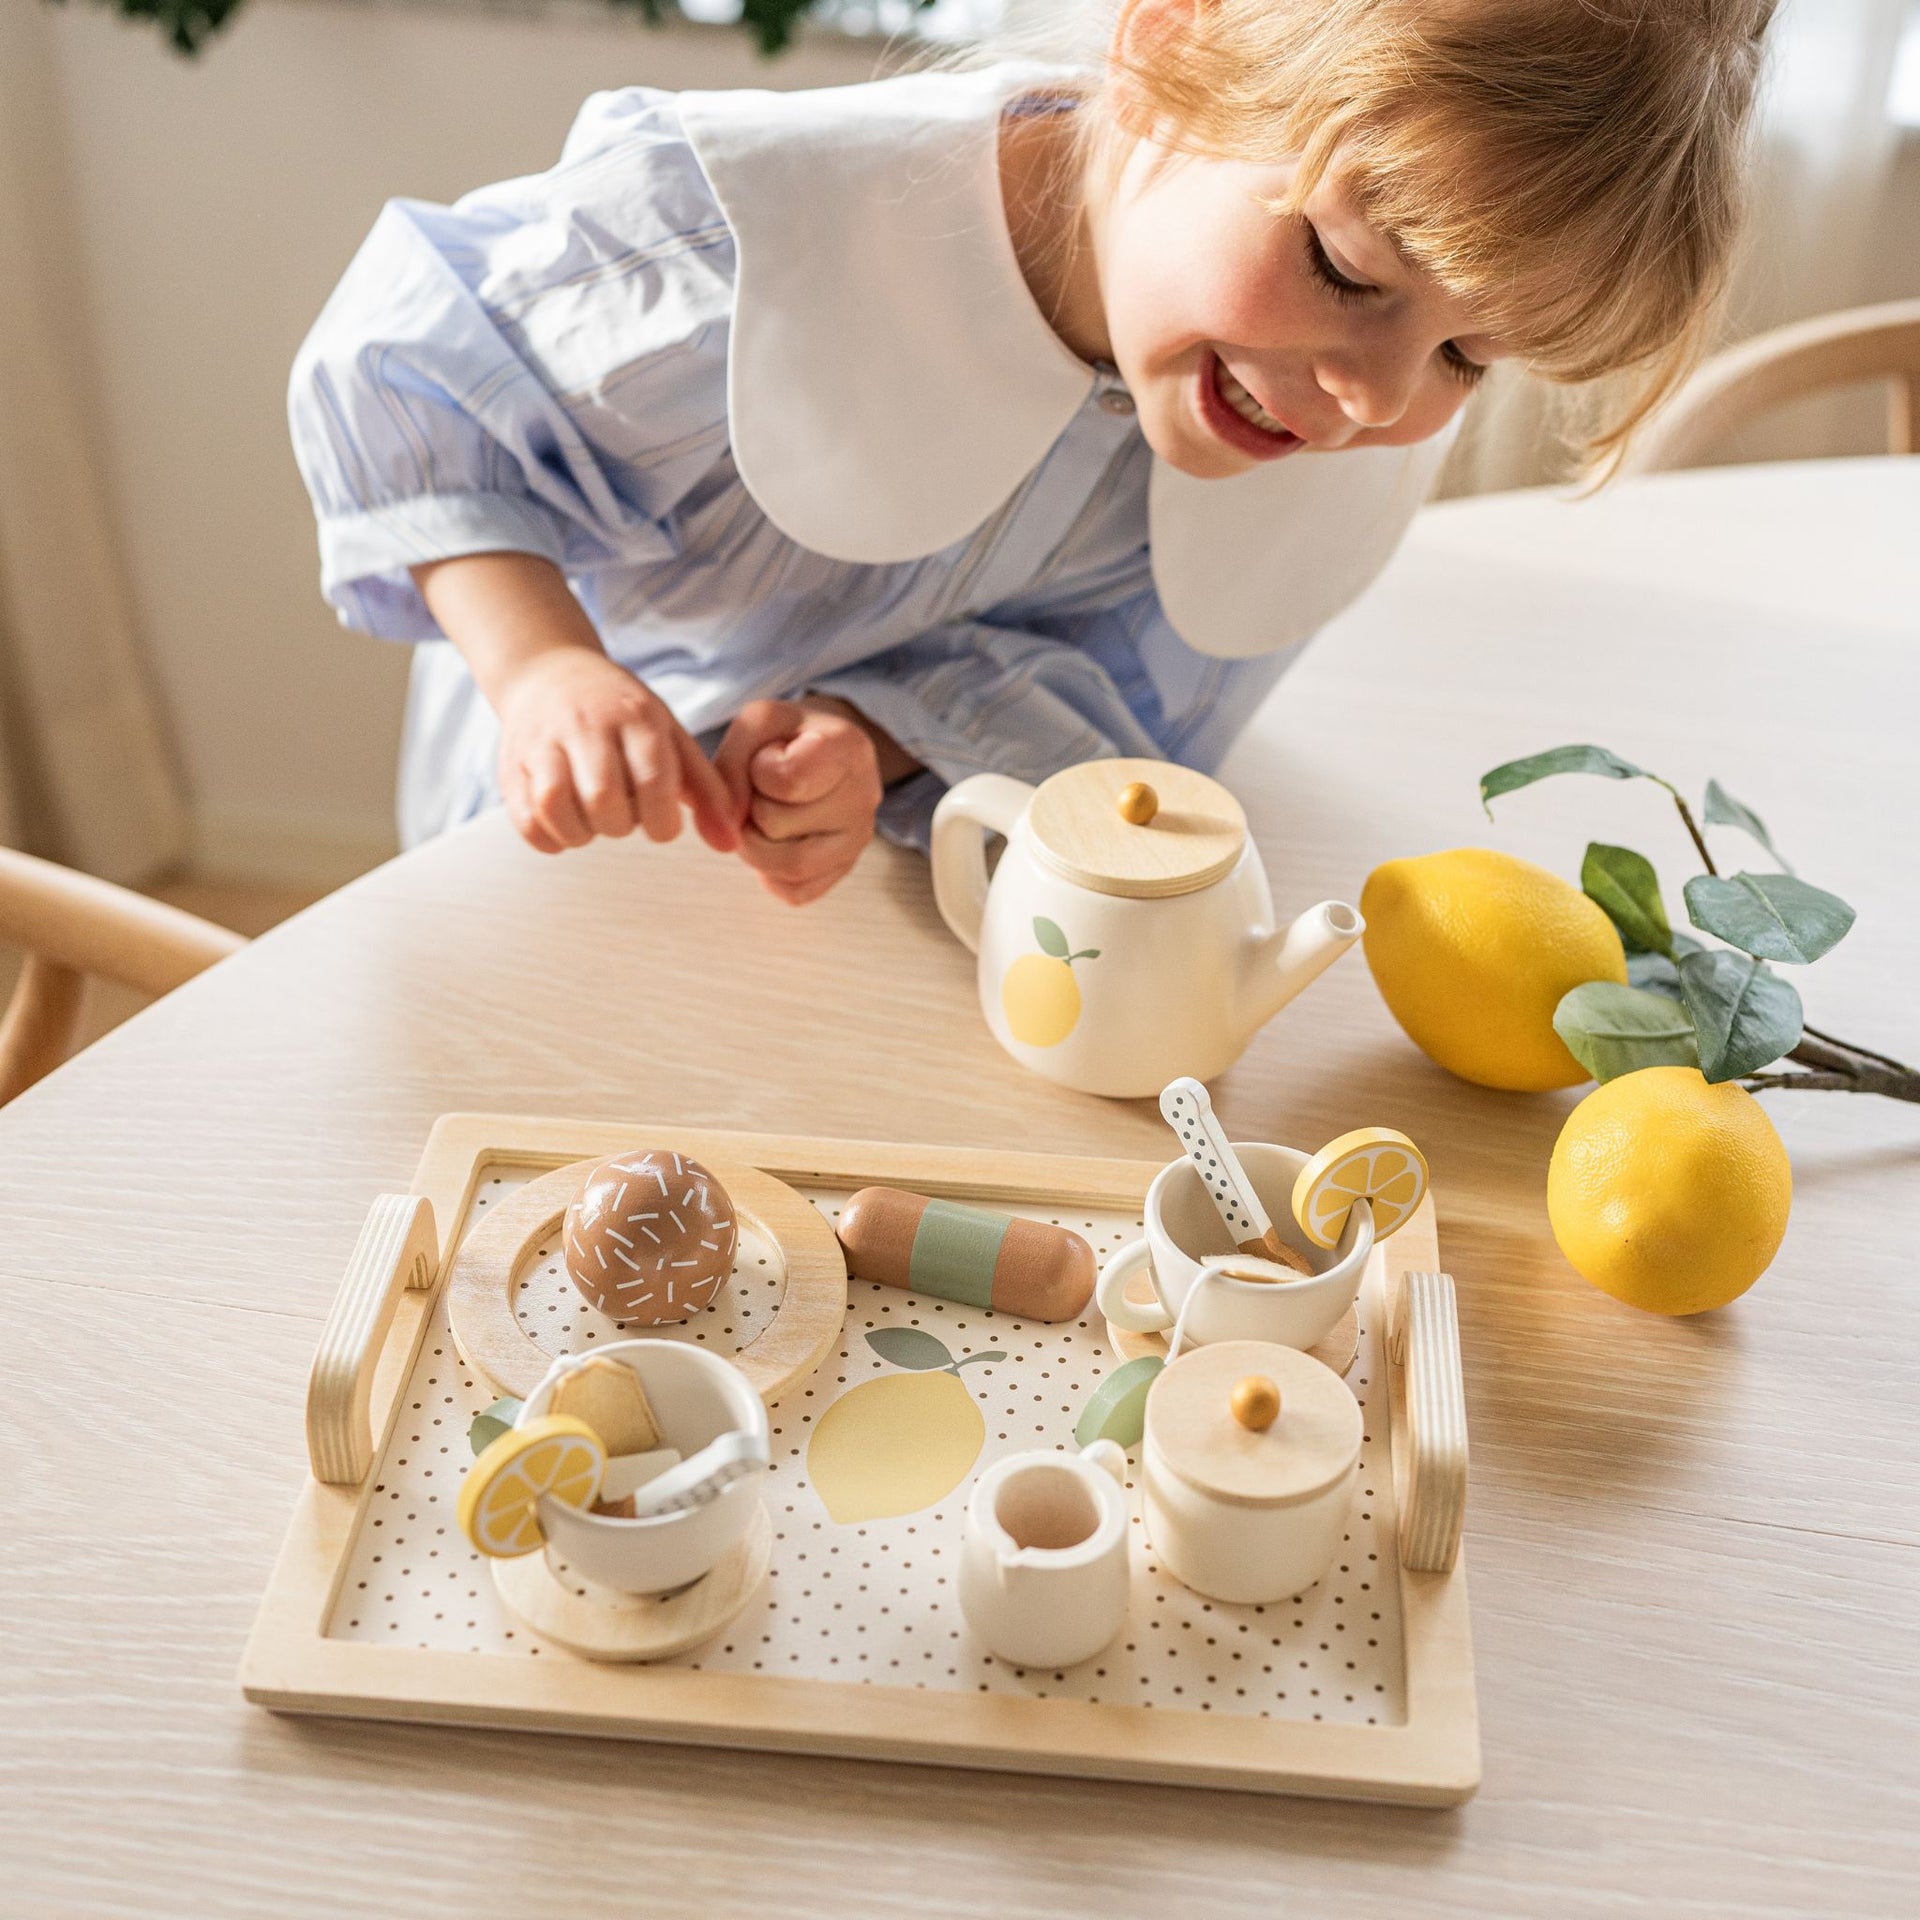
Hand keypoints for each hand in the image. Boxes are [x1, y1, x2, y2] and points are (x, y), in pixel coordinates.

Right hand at [494, 647, 738, 855]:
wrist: (550, 673)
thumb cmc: (624, 716)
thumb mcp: (671, 737)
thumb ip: (708, 792)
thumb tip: (730, 844)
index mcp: (635, 716)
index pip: (652, 780)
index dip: (662, 821)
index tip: (661, 824)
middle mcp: (585, 724)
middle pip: (603, 799)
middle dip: (621, 825)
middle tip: (624, 815)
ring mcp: (542, 742)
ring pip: (556, 806)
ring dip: (582, 833)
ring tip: (594, 820)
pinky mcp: (511, 765)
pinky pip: (525, 820)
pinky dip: (549, 837)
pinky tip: (567, 826)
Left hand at [714, 697, 893, 905]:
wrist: (823, 748)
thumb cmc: (788, 736)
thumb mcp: (755, 724)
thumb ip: (730, 766)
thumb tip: (725, 828)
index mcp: (847, 747)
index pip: (785, 781)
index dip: (758, 771)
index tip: (769, 758)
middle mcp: (864, 796)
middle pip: (777, 825)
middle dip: (752, 808)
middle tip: (764, 789)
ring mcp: (858, 839)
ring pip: (788, 868)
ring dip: (755, 845)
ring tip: (762, 817)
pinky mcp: (845, 869)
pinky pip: (795, 892)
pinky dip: (770, 874)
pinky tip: (776, 841)